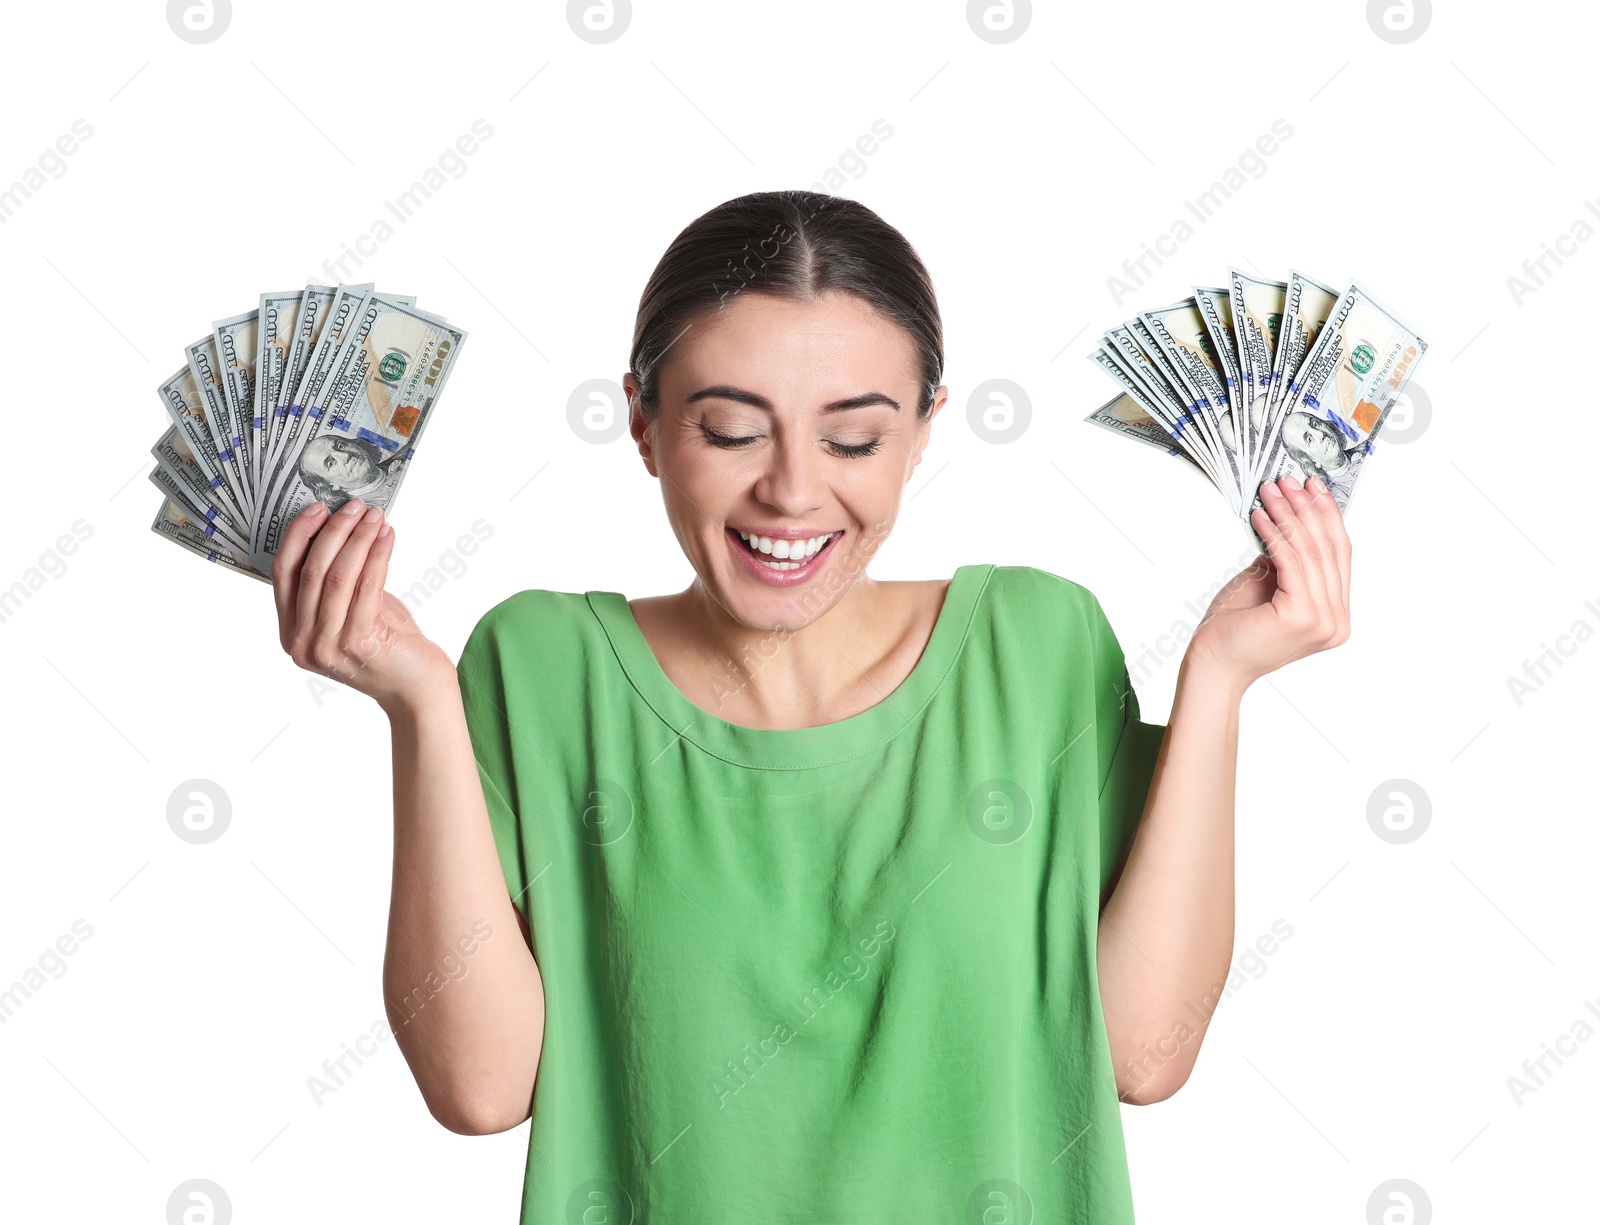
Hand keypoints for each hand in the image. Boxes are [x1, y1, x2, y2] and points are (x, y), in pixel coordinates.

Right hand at [271, 498, 454, 714]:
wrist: (416, 689)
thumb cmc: (386, 646)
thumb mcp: (349, 611)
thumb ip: (335, 580)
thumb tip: (339, 527)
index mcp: (291, 632)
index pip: (282, 573)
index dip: (298, 536)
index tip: (317, 508)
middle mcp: (302, 642)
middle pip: (310, 570)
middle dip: (333, 530)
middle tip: (353, 506)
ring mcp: (328, 645)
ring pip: (337, 575)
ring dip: (358, 538)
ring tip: (374, 516)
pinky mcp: (359, 642)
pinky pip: (367, 585)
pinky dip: (377, 554)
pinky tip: (387, 536)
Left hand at [1189, 474, 1351, 691]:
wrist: (1213, 664)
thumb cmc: (1234, 629)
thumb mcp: (1268, 585)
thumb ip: (1287, 560)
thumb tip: (1290, 519)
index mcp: (1335, 616)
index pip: (1338, 556)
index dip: (1327, 517)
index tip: (1313, 487)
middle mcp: (1337, 621)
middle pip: (1327, 550)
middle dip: (1307, 508)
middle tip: (1290, 480)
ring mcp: (1324, 621)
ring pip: (1309, 552)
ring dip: (1288, 515)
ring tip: (1270, 491)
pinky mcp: (1302, 616)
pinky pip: (1289, 561)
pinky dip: (1274, 533)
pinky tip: (1260, 516)